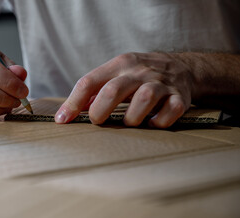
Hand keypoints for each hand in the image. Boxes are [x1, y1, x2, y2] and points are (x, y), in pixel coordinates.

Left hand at [55, 52, 193, 127]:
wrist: (182, 67)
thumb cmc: (139, 75)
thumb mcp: (116, 73)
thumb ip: (94, 90)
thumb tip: (68, 112)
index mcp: (120, 65)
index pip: (89, 82)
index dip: (73, 103)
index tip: (62, 121)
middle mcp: (139, 72)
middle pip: (113, 90)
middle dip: (99, 112)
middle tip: (98, 122)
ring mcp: (161, 84)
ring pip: (143, 100)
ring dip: (131, 118)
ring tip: (129, 122)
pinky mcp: (180, 97)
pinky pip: (170, 112)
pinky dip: (159, 122)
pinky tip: (152, 124)